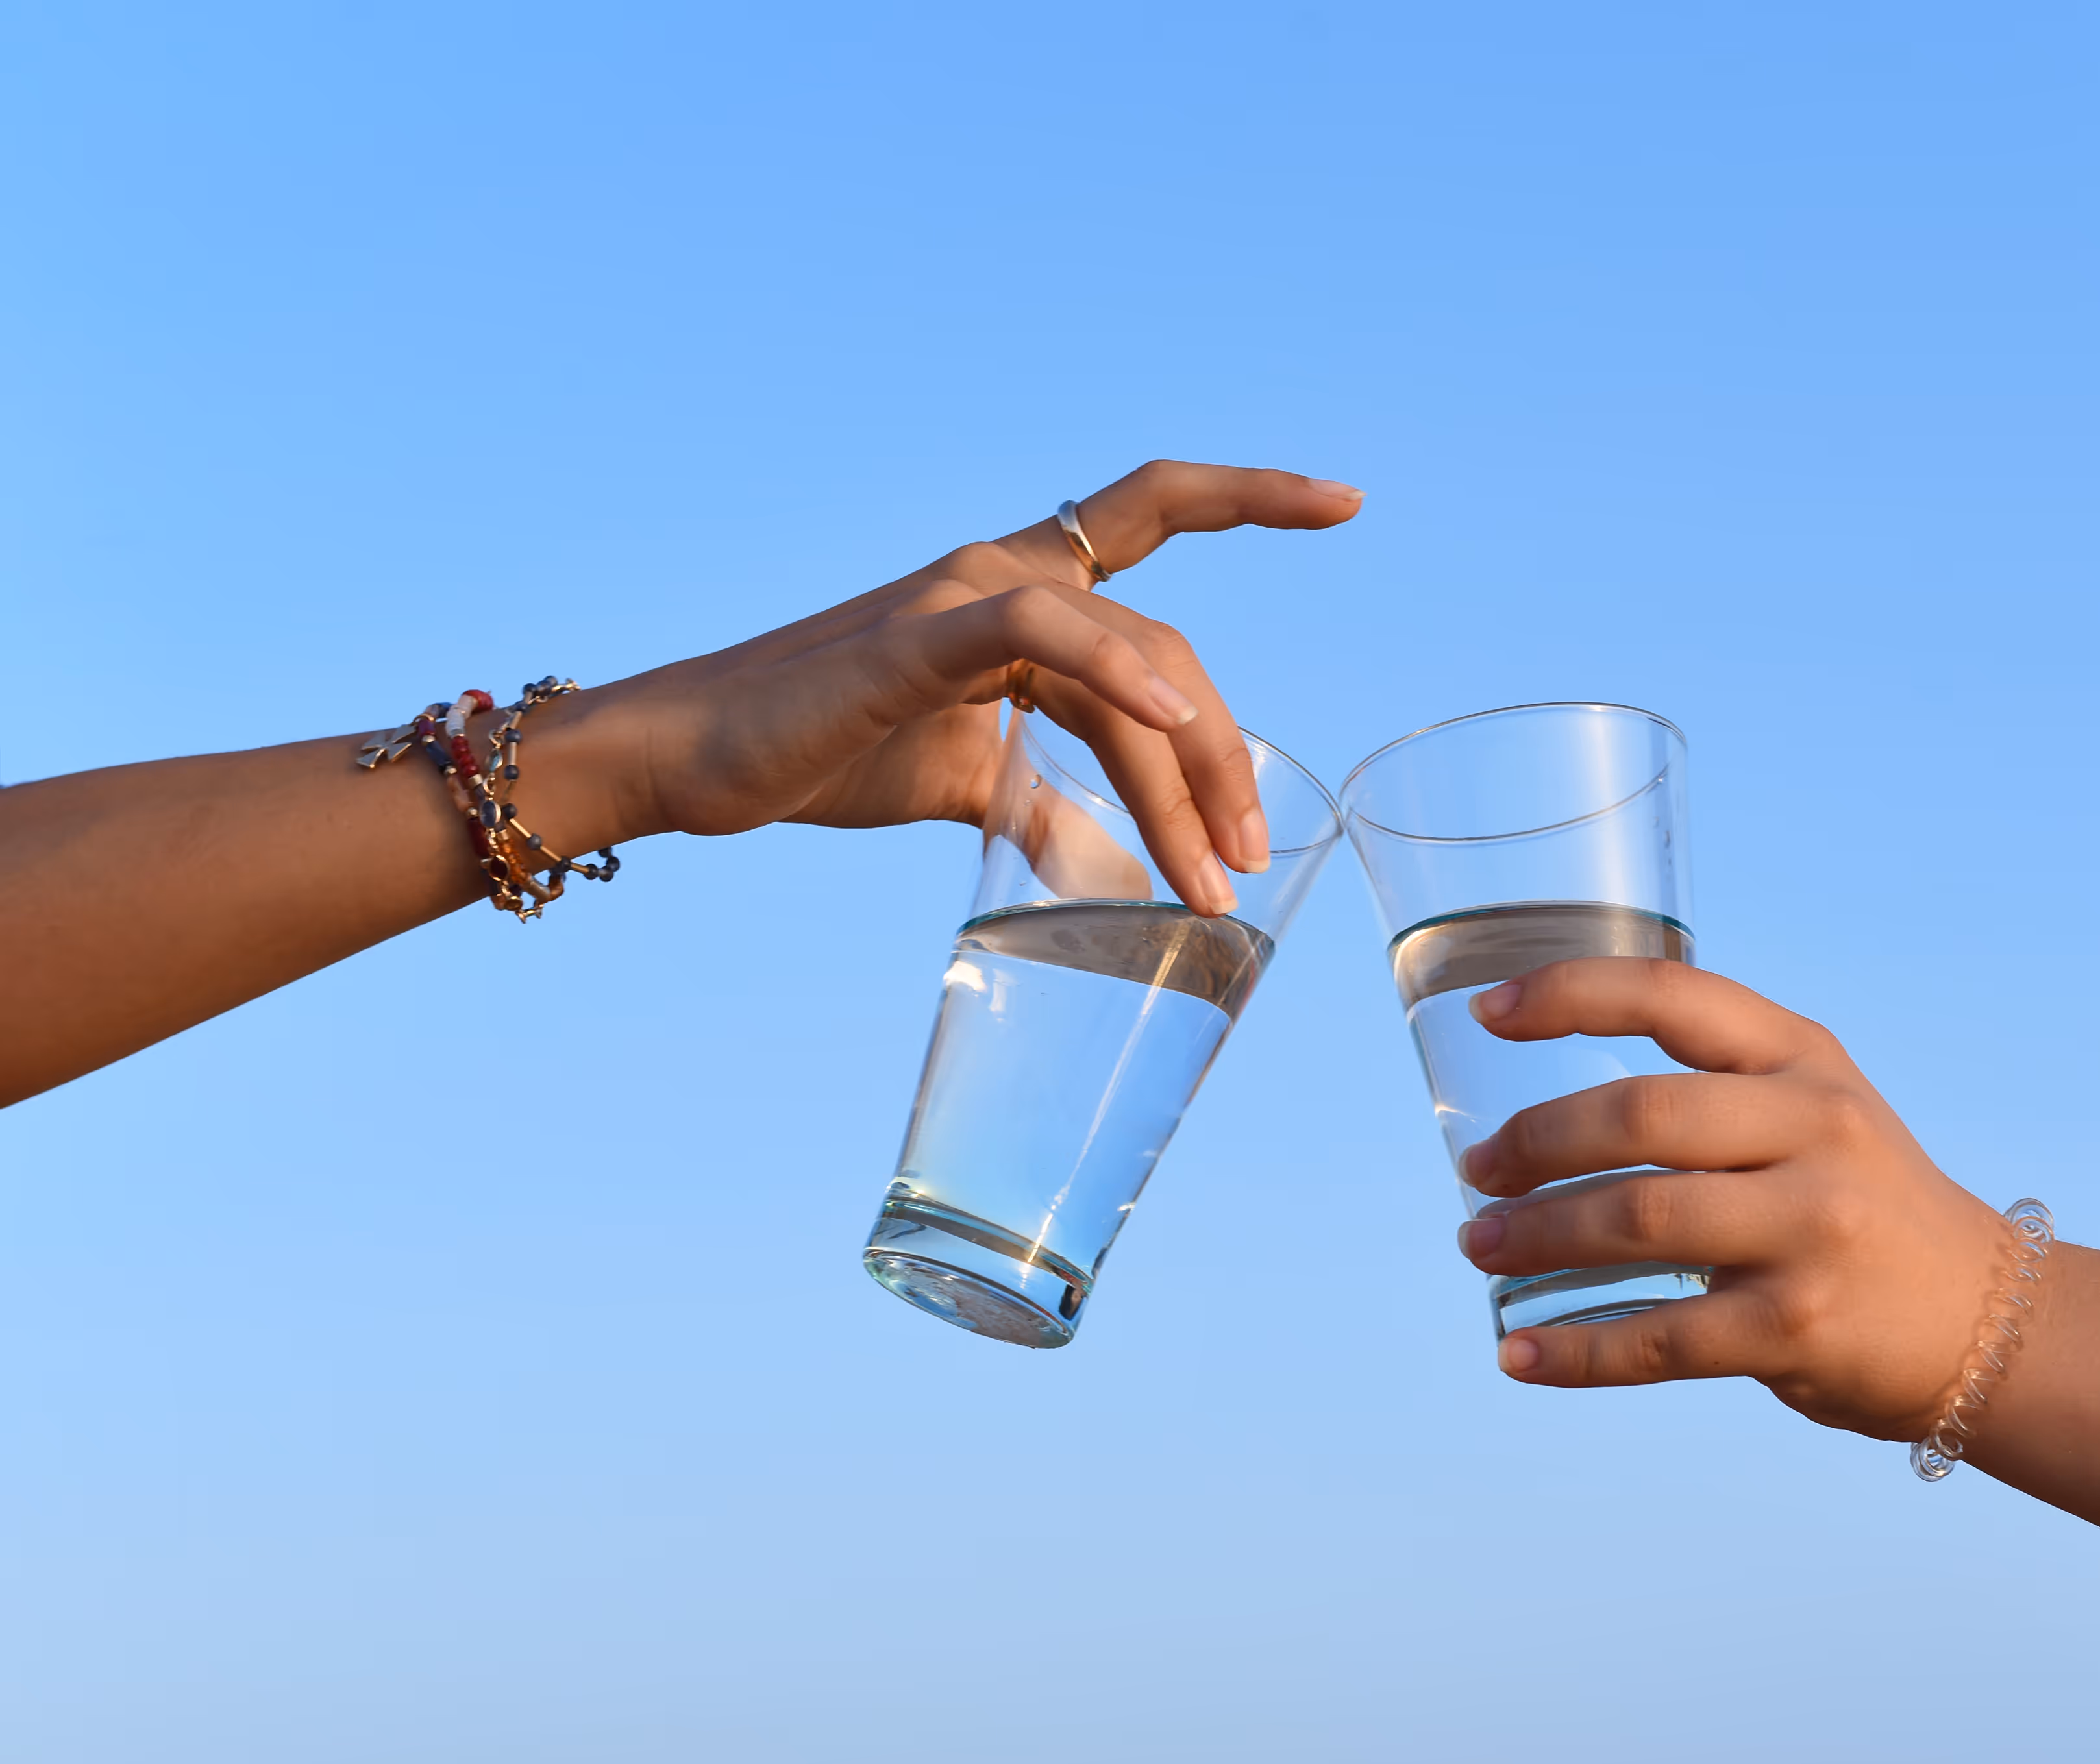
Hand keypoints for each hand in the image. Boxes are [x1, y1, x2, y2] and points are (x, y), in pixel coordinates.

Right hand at [580, 460, 1360, 914]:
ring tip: (1213, 871)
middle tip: (1247, 860)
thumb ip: (1043, 800)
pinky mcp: (921, 638)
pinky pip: (1047, 637)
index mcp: (1019, 595)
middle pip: (1168, 649)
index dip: (1248, 496)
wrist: (694, 764)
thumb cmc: (819, 754)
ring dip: (1187, 770)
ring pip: (1130, 661)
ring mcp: (965, 598)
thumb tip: (1103, 860)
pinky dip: (1120, 677)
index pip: (1151, 519)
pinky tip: (1173, 730)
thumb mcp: (963, 782)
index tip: (1344, 500)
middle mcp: (1004, 575)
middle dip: (1224, 759)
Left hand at [1453, 957, 2014, 1438]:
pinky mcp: (1798, 1327)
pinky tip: (1518, 1353)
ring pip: (1638, 1221)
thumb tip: (1543, 1119)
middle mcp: (1815, 1129)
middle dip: (1535, 1144)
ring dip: (1536, 1237)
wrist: (1985, 1321)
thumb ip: (1710, 1090)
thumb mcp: (1815, 1109)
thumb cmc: (1859, 1203)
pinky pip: (1659, 1338)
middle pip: (1640, 1116)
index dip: (1569, 993)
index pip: (1672, 995)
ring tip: (1480, 1248)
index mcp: (1803, 1057)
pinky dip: (1574, 1351)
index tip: (1487, 1011)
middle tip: (1479, 1175)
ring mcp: (1812, 1230)